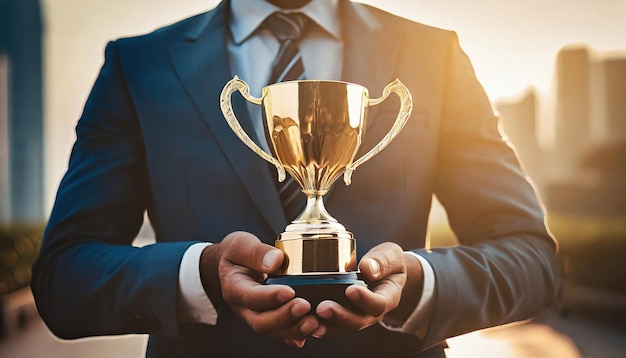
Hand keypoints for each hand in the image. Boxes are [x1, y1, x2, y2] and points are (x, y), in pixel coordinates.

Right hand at [199, 231, 319, 346]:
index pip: (250, 297)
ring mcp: (256, 316)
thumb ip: (255, 252)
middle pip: (261, 322)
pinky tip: (313, 331)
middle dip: (285, 317)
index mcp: (234, 288)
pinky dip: (296, 334)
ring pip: (273, 330)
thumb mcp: (240, 244)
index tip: (290, 291)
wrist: (232, 266)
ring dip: (294, 329)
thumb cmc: (237, 254)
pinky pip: (282, 332)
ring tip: (313, 322)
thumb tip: (276, 261)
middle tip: (305, 306)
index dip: (270, 297)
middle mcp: (244, 308)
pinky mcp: (269, 319)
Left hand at [311, 242, 412, 337]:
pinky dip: (314, 325)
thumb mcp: (392, 255)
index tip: (351, 290)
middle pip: (356, 321)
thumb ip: (383, 260)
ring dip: (324, 325)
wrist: (384, 274)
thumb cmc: (387, 263)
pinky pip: (327, 325)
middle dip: (339, 316)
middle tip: (322, 308)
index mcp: (387, 297)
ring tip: (309, 320)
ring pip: (340, 327)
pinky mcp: (339, 316)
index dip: (365, 300)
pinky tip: (300, 324)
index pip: (378, 304)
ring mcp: (354, 316)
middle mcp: (370, 312)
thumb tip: (368, 269)